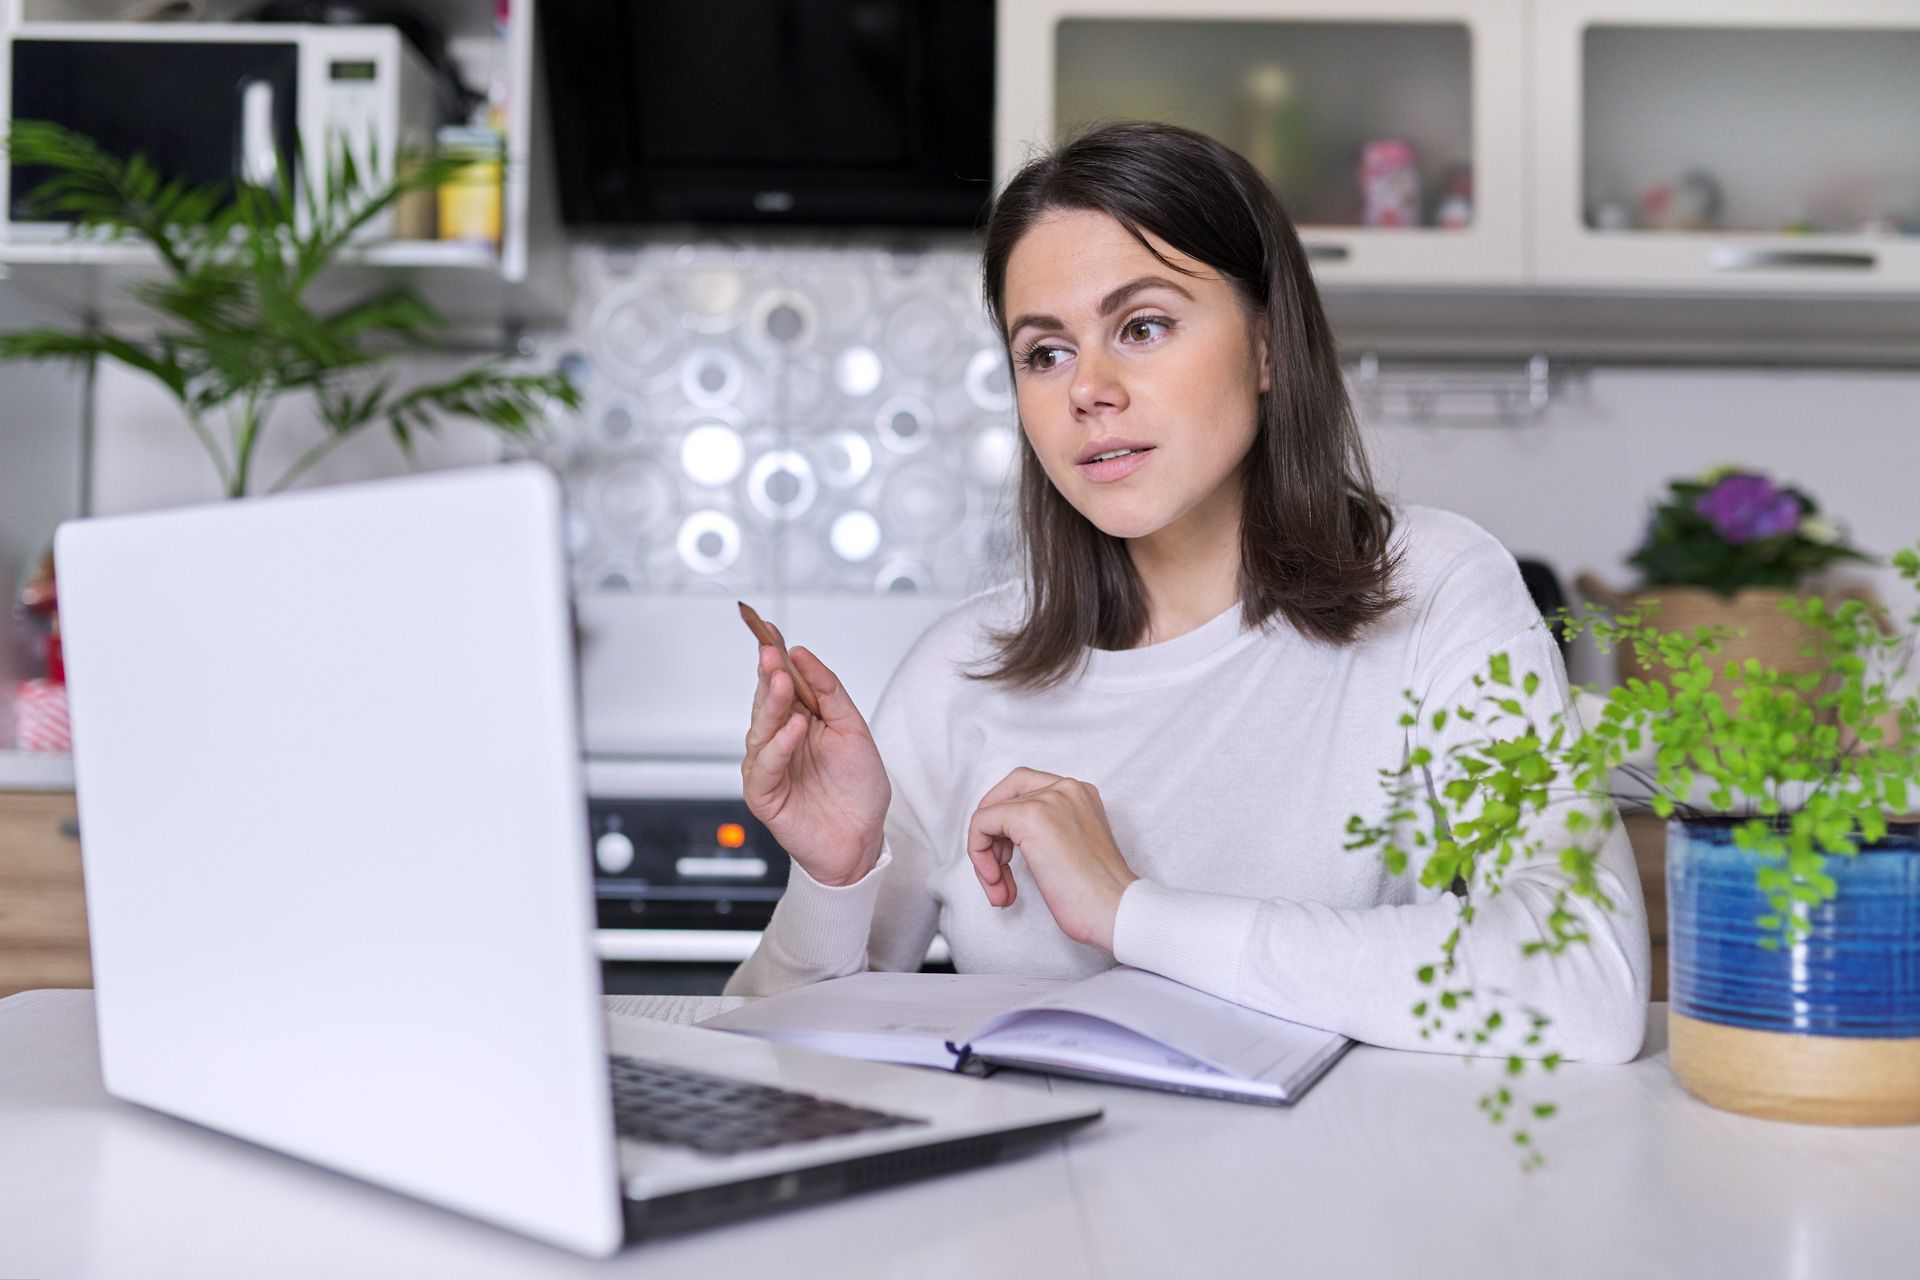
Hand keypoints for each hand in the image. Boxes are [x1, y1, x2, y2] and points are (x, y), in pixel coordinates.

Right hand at [742, 638, 889, 887]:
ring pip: (761, 729)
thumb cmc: (857, 789)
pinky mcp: (764, 793)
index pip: (780, 681)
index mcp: (799, 720)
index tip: (766, 627)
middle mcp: (779, 740)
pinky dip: (779, 746)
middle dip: (768, 674)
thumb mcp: (853, 729)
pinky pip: (766, 766)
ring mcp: (769, 766)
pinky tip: (794, 728)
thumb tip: (803, 656)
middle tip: (770, 652)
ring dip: (772, 704)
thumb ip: (829, 692)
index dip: (773, 654)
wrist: (862, 839)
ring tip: (782, 682)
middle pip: (767, 700)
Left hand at [966, 768, 1139, 952]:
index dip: (1006, 828)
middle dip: (991, 836)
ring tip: (1000, 890)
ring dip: (985, 854)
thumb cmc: (1098, 896)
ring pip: (990, 812)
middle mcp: (1066, 788)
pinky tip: (997, 883)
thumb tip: (1002, 840)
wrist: (1116, 912)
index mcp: (1080, 794)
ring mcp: (1049, 799)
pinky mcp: (1030, 816)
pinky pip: (981, 823)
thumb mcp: (1072, 849)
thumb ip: (1047, 833)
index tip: (1009, 865)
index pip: (1025, 791)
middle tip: (996, 873)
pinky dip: (979, 854)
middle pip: (1005, 796)